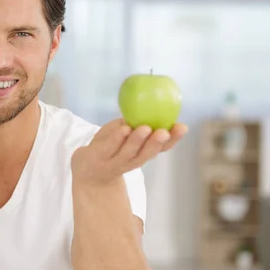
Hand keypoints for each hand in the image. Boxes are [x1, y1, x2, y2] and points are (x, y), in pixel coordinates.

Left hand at [71, 119, 187, 186]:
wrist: (87, 169)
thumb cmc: (110, 146)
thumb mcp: (125, 134)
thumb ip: (136, 122)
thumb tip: (151, 99)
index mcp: (143, 153)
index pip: (161, 148)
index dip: (173, 139)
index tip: (182, 127)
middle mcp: (132, 160)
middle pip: (146, 153)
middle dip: (156, 142)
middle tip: (164, 132)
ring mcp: (115, 162)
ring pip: (128, 152)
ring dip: (137, 140)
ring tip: (144, 128)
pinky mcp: (98, 158)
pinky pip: (109, 148)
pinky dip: (117, 139)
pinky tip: (123, 129)